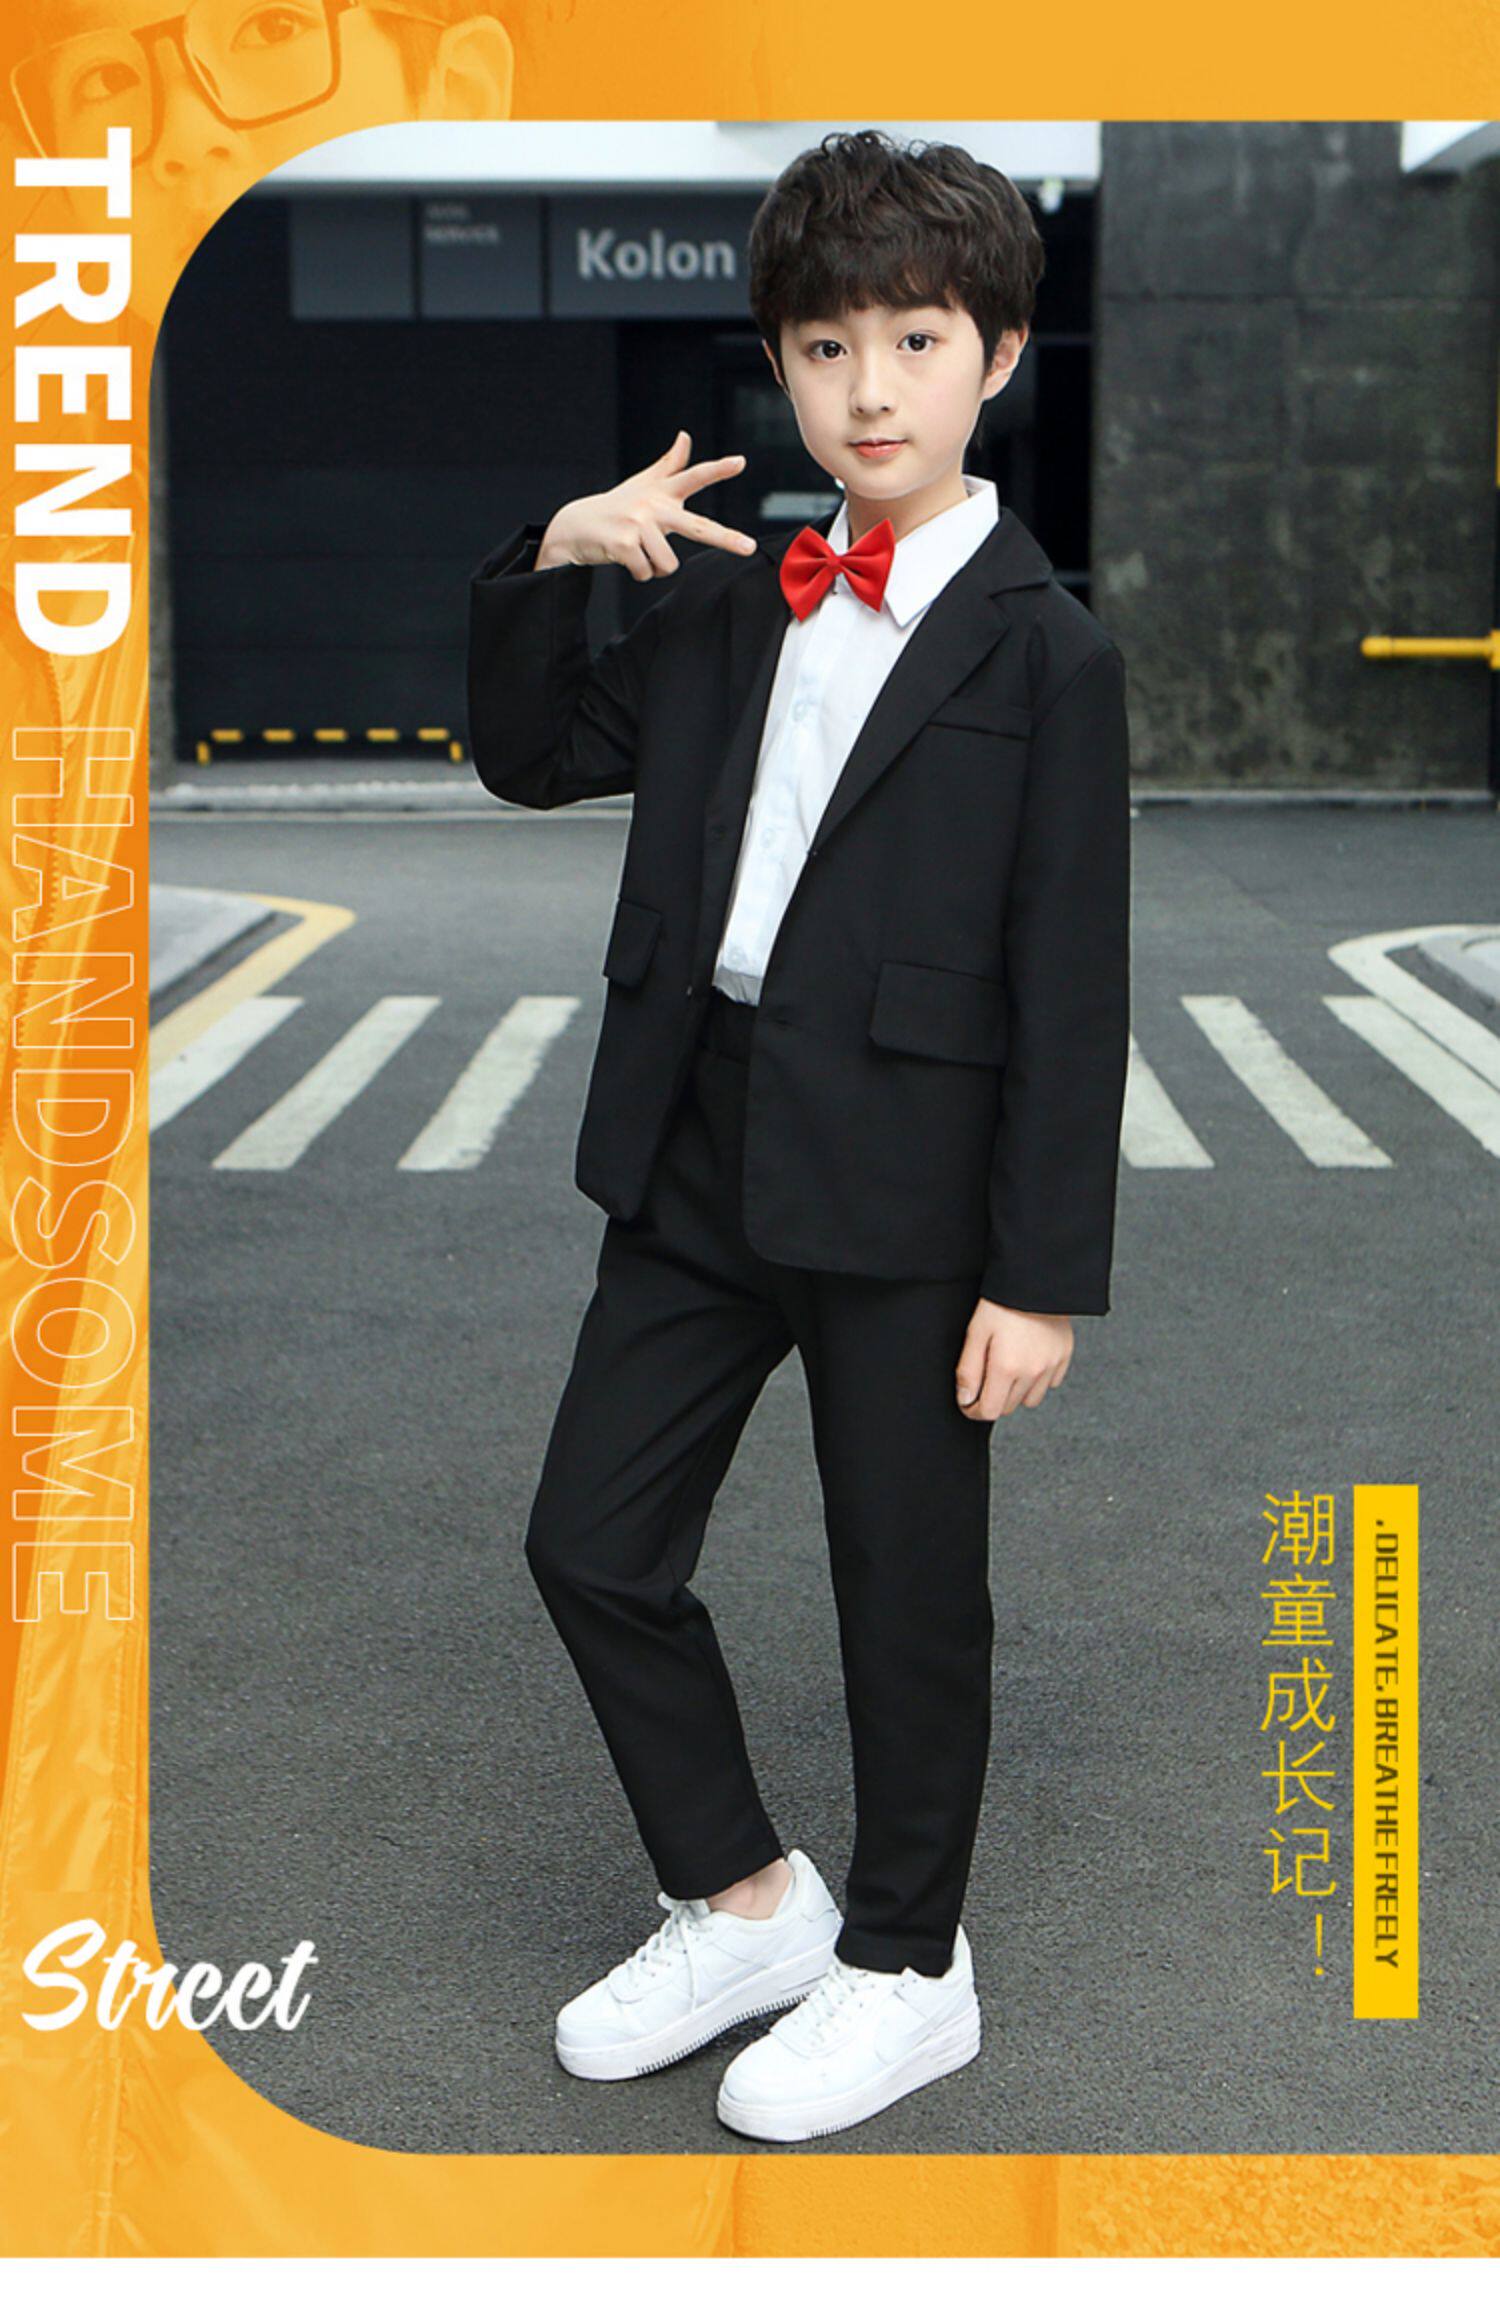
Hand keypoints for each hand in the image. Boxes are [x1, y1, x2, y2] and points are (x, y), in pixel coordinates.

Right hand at [535, 430, 757, 579]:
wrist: (575, 526)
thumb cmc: (617, 506)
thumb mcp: (644, 484)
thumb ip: (670, 464)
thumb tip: (685, 436)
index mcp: (662, 492)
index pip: (694, 477)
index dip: (718, 470)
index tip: (740, 462)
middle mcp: (653, 505)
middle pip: (697, 527)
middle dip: (726, 538)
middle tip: (749, 547)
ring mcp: (638, 524)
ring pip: (668, 564)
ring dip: (653, 566)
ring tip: (637, 550)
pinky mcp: (625, 544)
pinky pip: (647, 572)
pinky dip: (638, 572)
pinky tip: (624, 557)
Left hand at [955, 1300, 1072, 1420]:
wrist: (1035, 1279)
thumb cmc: (1001, 1303)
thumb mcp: (975, 1333)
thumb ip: (968, 1370)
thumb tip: (965, 1399)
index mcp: (1006, 1368)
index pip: (989, 1411)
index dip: (974, 1410)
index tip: (967, 1401)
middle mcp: (1032, 1372)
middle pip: (1008, 1407)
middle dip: (993, 1398)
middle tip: (985, 1376)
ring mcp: (1051, 1366)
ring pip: (1030, 1400)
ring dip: (1016, 1392)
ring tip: (1007, 1367)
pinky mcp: (1064, 1356)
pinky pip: (1049, 1383)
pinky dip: (1037, 1379)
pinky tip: (1027, 1359)